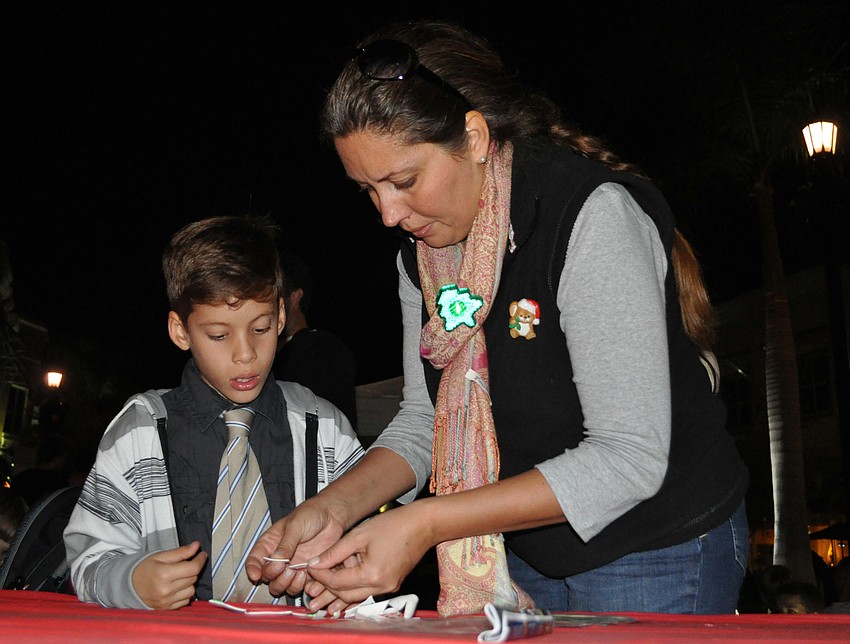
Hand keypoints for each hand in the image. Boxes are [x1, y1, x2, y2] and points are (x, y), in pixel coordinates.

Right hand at [132, 541, 207, 609]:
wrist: (129, 586)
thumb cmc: (145, 569)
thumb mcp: (160, 556)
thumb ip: (180, 552)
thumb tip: (196, 546)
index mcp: (164, 574)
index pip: (193, 568)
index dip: (200, 559)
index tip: (202, 554)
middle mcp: (166, 590)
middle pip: (193, 578)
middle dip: (192, 569)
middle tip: (185, 564)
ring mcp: (166, 601)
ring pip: (192, 590)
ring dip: (189, 582)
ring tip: (179, 577)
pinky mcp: (167, 609)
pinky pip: (186, 601)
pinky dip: (184, 593)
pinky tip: (176, 587)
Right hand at [245, 498, 345, 597]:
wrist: (332, 516)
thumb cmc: (311, 515)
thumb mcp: (295, 525)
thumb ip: (285, 544)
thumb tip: (275, 560)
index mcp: (270, 544)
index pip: (254, 560)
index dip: (252, 569)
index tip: (256, 575)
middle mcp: (278, 558)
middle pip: (266, 577)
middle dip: (272, 576)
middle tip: (284, 567)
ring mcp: (291, 567)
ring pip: (279, 586)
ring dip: (285, 584)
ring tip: (298, 572)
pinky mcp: (306, 574)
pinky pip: (298, 588)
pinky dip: (300, 587)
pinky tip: (308, 575)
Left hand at [303, 504, 430, 613]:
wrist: (423, 525)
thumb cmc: (394, 525)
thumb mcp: (359, 534)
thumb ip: (335, 551)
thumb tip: (315, 563)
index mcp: (372, 574)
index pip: (337, 582)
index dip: (320, 576)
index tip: (309, 567)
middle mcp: (381, 587)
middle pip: (345, 595)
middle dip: (327, 589)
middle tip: (312, 583)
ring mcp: (388, 588)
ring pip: (356, 596)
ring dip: (339, 593)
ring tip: (322, 591)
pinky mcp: (392, 584)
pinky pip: (367, 591)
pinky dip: (353, 589)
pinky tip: (343, 586)